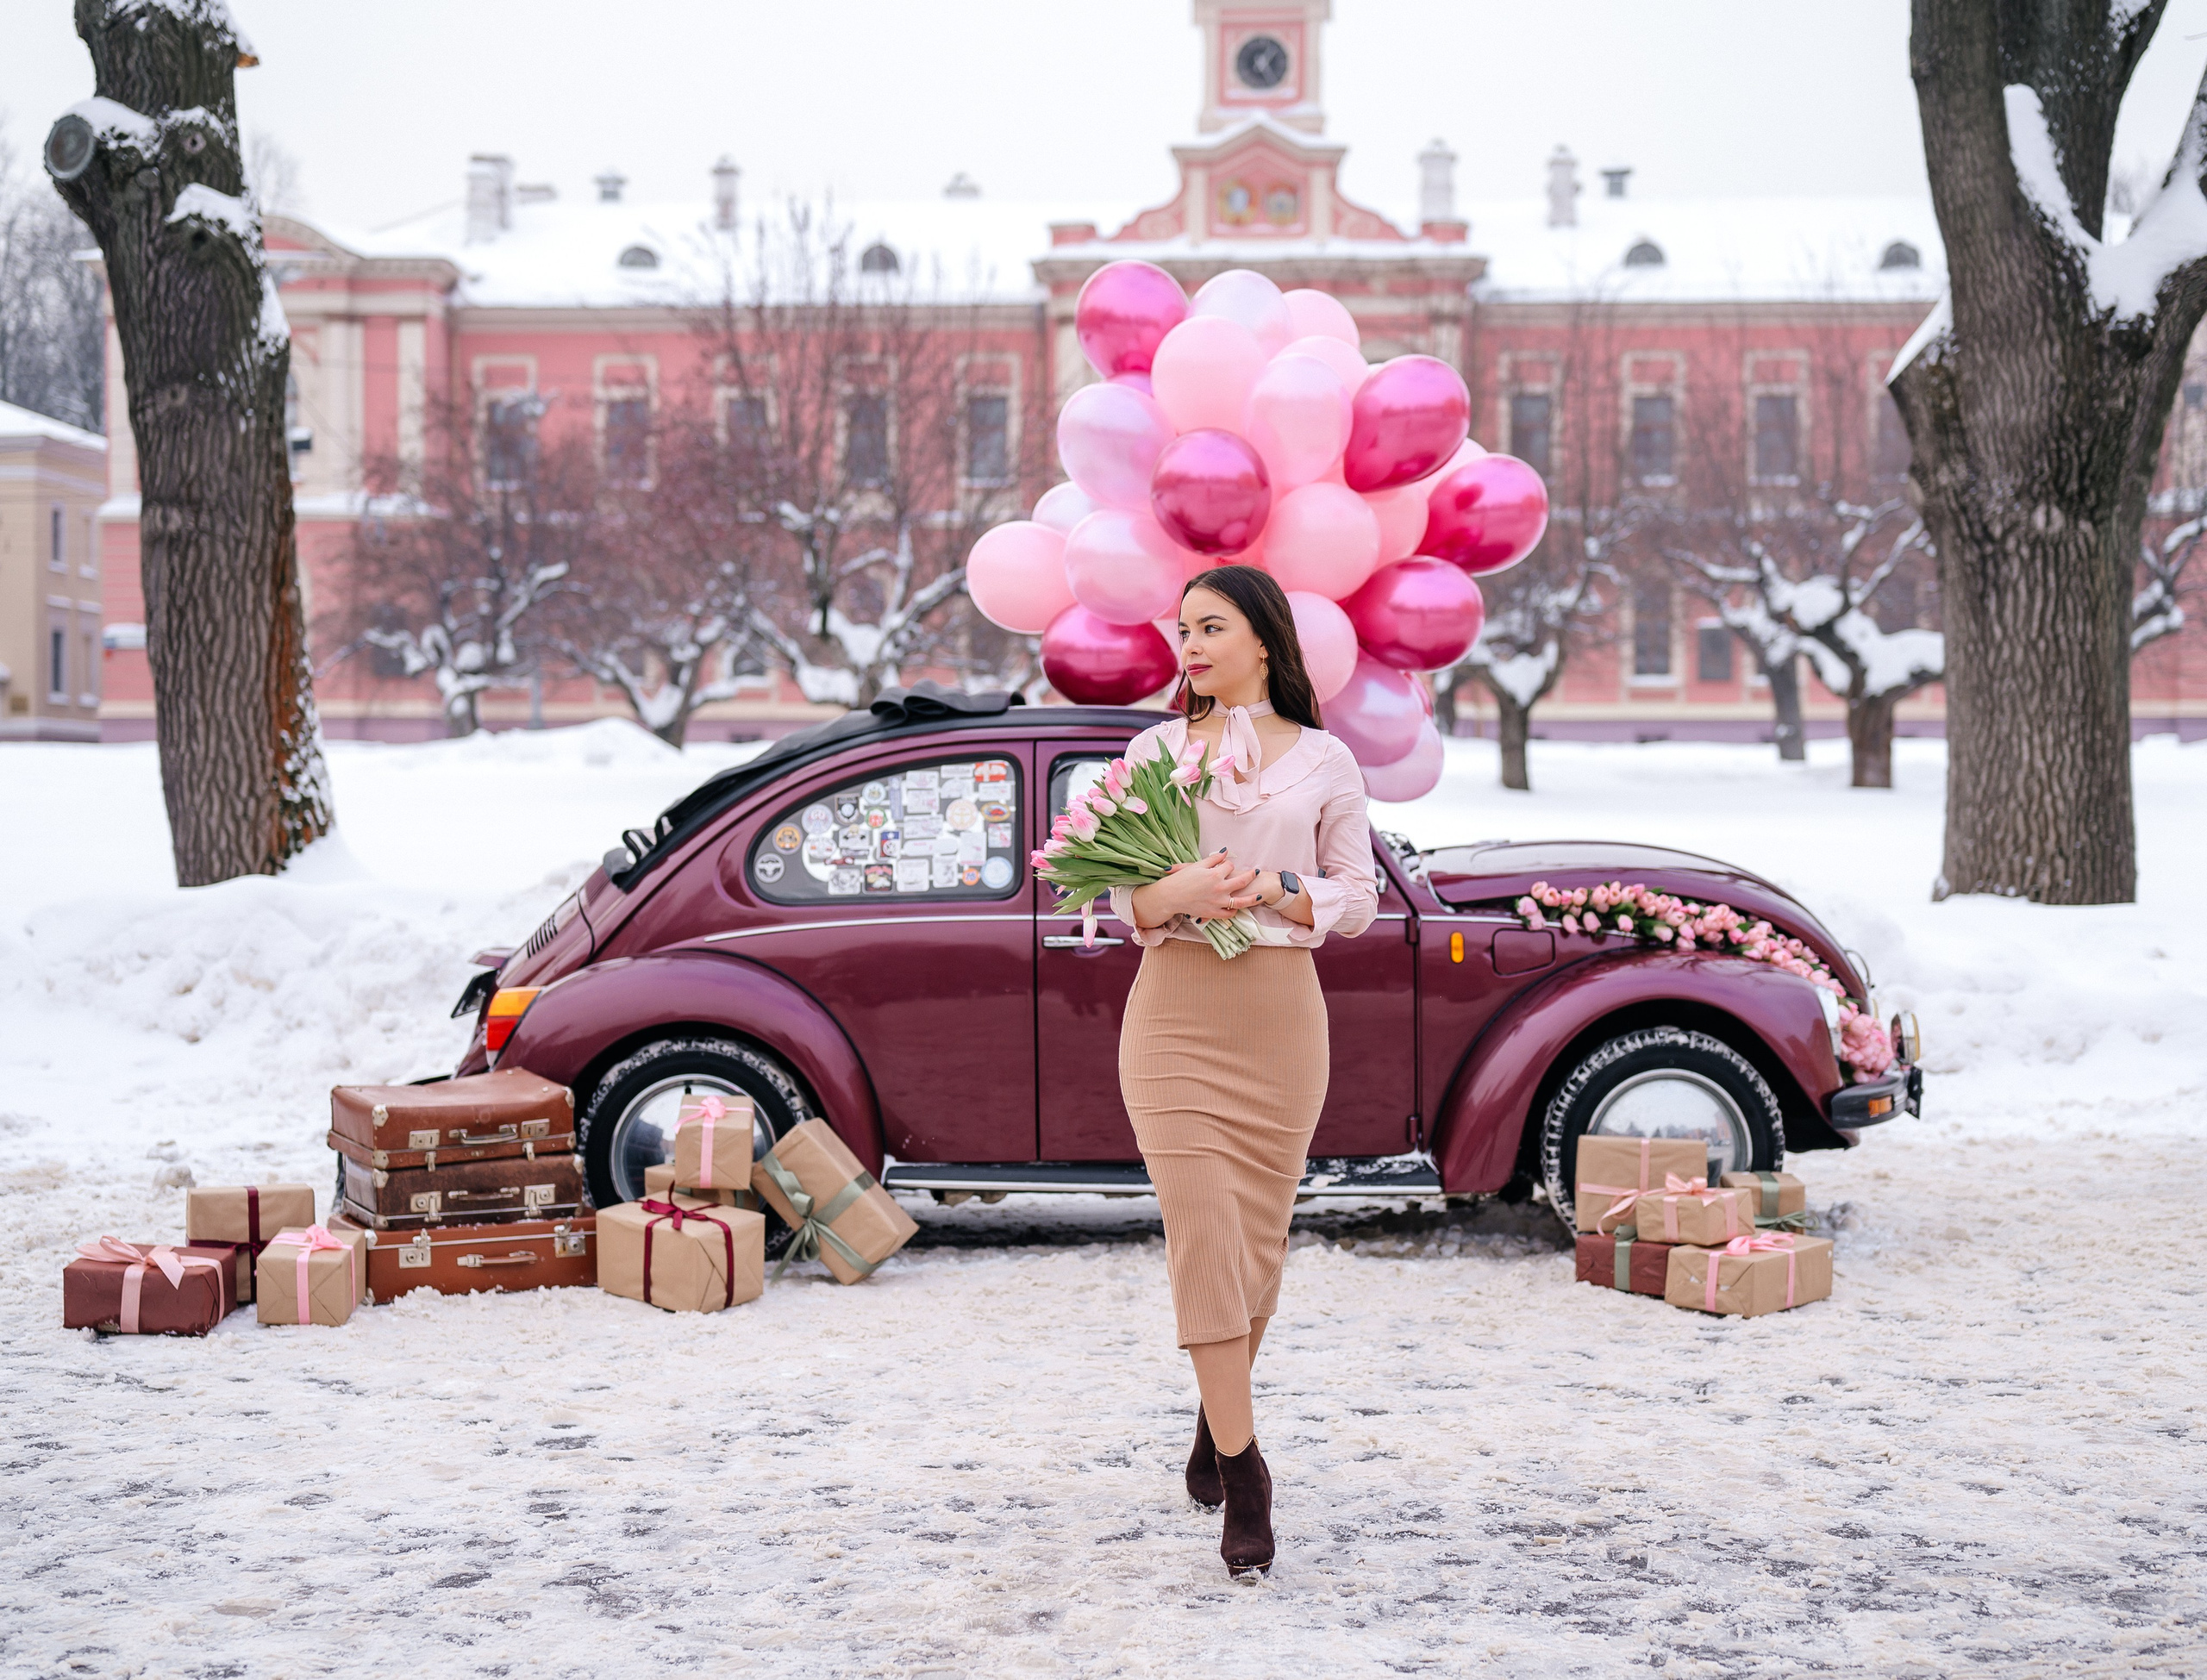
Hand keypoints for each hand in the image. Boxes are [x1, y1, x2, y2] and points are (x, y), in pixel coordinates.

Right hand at [1137, 850, 1261, 926]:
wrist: (1170, 896)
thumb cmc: (1181, 880)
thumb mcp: (1196, 865)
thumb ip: (1213, 859)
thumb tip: (1225, 852)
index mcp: (1215, 875)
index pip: (1229, 866)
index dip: (1228, 864)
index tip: (1226, 864)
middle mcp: (1219, 888)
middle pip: (1242, 881)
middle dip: (1250, 875)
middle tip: (1256, 872)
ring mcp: (1218, 902)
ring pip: (1241, 901)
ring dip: (1253, 898)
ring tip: (1261, 896)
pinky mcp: (1213, 913)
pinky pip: (1229, 913)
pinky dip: (1234, 911)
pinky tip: (1238, 907)